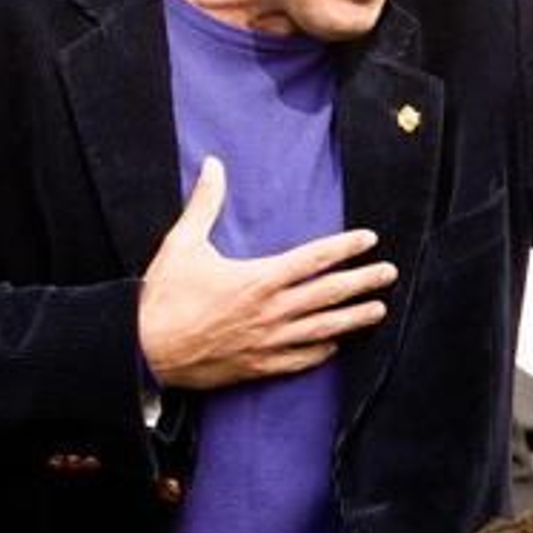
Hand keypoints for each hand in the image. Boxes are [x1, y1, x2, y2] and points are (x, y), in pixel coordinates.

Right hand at [137, 157, 397, 389]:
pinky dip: (322, 352)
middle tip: (389, 273)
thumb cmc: (163, 296)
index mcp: (259, 278)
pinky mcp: (258, 367)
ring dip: (354, 319)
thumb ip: (205, 204)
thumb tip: (212, 164)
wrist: (144, 352)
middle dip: (363, 282)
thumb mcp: (183, 244)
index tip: (369, 238)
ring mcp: (268, 343)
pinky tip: (335, 346)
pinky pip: (300, 360)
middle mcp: (271, 312)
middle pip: (329, 294)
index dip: (345, 247)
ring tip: (379, 311)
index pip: (314, 259)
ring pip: (323, 330)